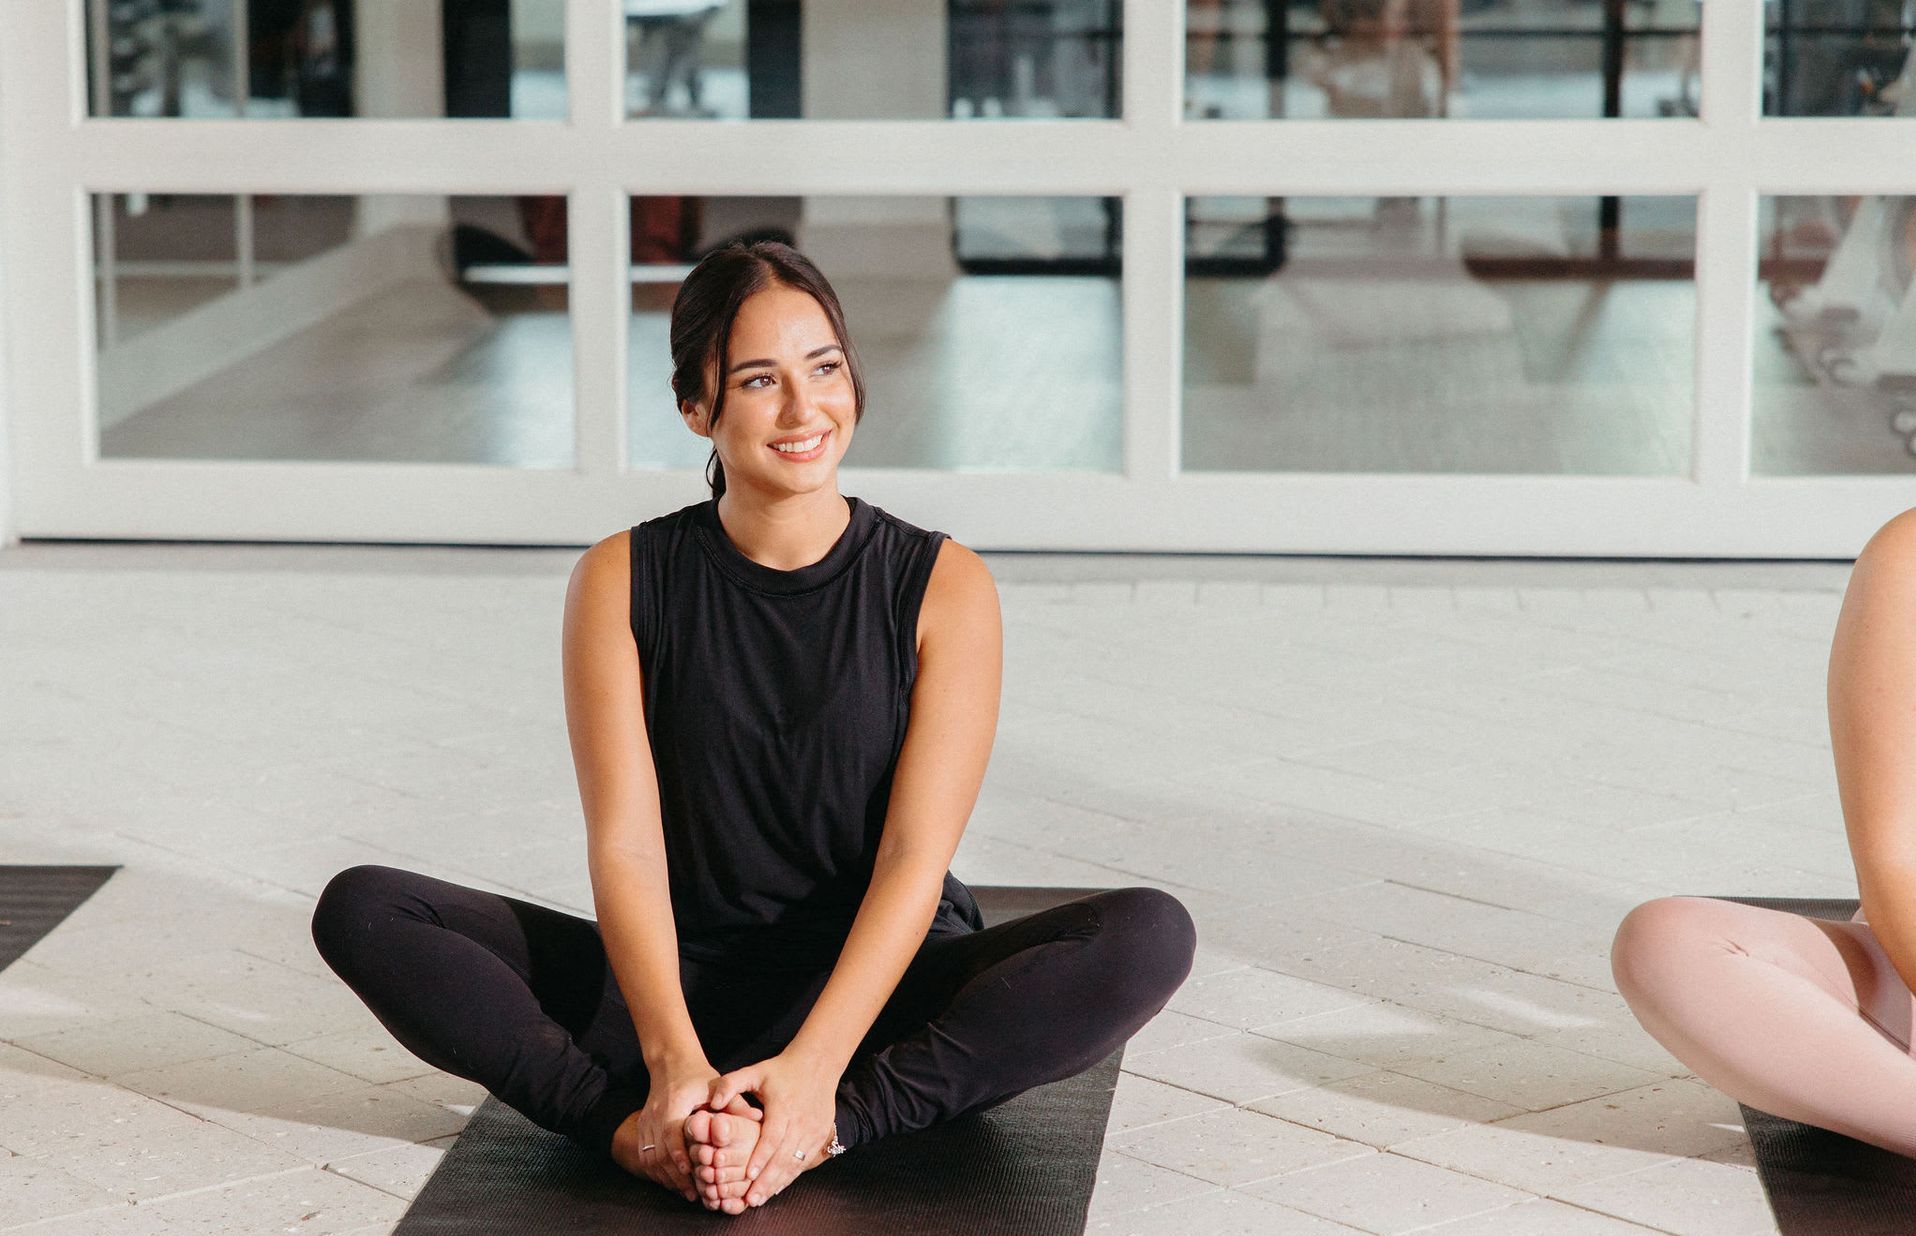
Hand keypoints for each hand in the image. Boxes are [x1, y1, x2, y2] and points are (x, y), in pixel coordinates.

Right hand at [613, 1054, 723, 1202]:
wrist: (671, 1063)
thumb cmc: (698, 1076)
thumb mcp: (717, 1085)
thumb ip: (735, 1103)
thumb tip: (758, 1117)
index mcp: (674, 1103)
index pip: (671, 1134)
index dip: (679, 1155)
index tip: (692, 1173)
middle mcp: (655, 1114)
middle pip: (658, 1152)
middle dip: (675, 1176)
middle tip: (694, 1194)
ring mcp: (645, 1121)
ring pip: (649, 1158)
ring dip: (666, 1177)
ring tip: (686, 1192)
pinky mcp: (641, 1127)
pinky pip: (644, 1155)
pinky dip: (657, 1171)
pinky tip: (673, 1181)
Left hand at [707, 1048, 840, 1207]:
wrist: (818, 1064)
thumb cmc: (782, 1070)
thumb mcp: (754, 1072)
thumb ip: (730, 1084)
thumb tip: (713, 1103)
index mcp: (783, 1107)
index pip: (772, 1138)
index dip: (760, 1157)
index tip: (747, 1175)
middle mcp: (800, 1121)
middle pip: (783, 1157)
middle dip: (767, 1180)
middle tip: (750, 1199)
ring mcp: (813, 1130)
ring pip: (795, 1163)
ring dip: (778, 1183)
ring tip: (760, 1199)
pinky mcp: (821, 1135)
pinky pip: (805, 1160)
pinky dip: (790, 1176)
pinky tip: (776, 1188)